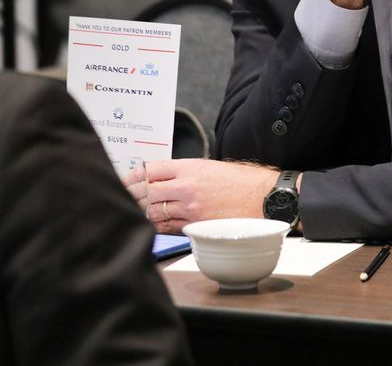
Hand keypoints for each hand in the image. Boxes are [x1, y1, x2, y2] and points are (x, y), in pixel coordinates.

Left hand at [124, 159, 279, 233]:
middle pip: (145, 191)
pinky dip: (155, 226)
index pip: (150, 169)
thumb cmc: (246, 182)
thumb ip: (188, 172)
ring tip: (131, 212)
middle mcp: (186, 186)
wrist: (266, 199)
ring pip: (152, 211)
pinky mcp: (195, 225)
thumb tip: (166, 179)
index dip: (133, 176)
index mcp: (191, 167)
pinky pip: (165, 227)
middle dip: (131, 195)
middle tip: (122, 197)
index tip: (126, 180)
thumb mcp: (215, 167)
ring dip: (140, 212)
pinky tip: (149, 224)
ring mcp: (189, 208)